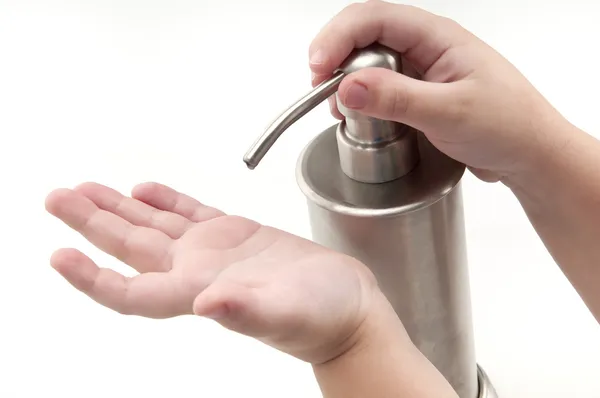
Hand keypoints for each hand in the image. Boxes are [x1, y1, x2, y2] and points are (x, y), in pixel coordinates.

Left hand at [45, 182, 378, 363]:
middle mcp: (199, 272)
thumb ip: (247, 310)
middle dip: (93, 223)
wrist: (348, 305)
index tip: (60, 256)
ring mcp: (215, 252)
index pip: (132, 292)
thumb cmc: (323, 318)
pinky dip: (166, 200)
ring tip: (87, 190)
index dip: (93, 278)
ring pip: (156, 226)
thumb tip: (209, 304)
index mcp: (200, 293)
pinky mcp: (236, 235)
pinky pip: (190, 213)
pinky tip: (145, 191)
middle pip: (132, 248)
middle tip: (59, 198)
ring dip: (119, 209)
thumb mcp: (287, 314)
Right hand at [309, 0, 571, 182]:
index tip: (318, 68)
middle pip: (365, 36)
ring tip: (337, 108)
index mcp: (437, 37)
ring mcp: (421, 72)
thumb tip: (346, 86)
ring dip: (345, 81)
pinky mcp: (417, 95)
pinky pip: (379, 87)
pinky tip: (355, 116)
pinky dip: (360, 99)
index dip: (339, 37)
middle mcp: (426, 48)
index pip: (374, 18)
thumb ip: (396, 98)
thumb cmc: (507, 126)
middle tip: (320, 89)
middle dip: (336, 58)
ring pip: (368, 63)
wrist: (529, 155)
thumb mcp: (449, 112)